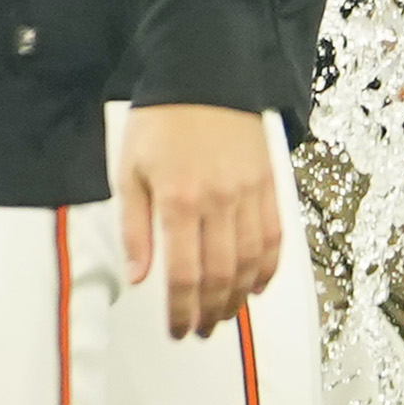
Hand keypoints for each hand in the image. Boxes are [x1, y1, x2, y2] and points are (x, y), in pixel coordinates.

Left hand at [114, 101, 280, 340]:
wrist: (204, 73)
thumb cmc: (161, 121)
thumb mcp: (129, 171)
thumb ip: (134, 228)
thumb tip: (140, 277)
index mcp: (178, 200)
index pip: (183, 275)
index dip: (181, 311)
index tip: (176, 330)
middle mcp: (218, 201)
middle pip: (222, 276)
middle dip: (211, 312)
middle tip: (201, 331)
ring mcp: (248, 193)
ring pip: (251, 262)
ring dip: (240, 297)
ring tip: (226, 315)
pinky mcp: (268, 184)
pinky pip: (274, 235)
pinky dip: (268, 267)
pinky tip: (258, 285)